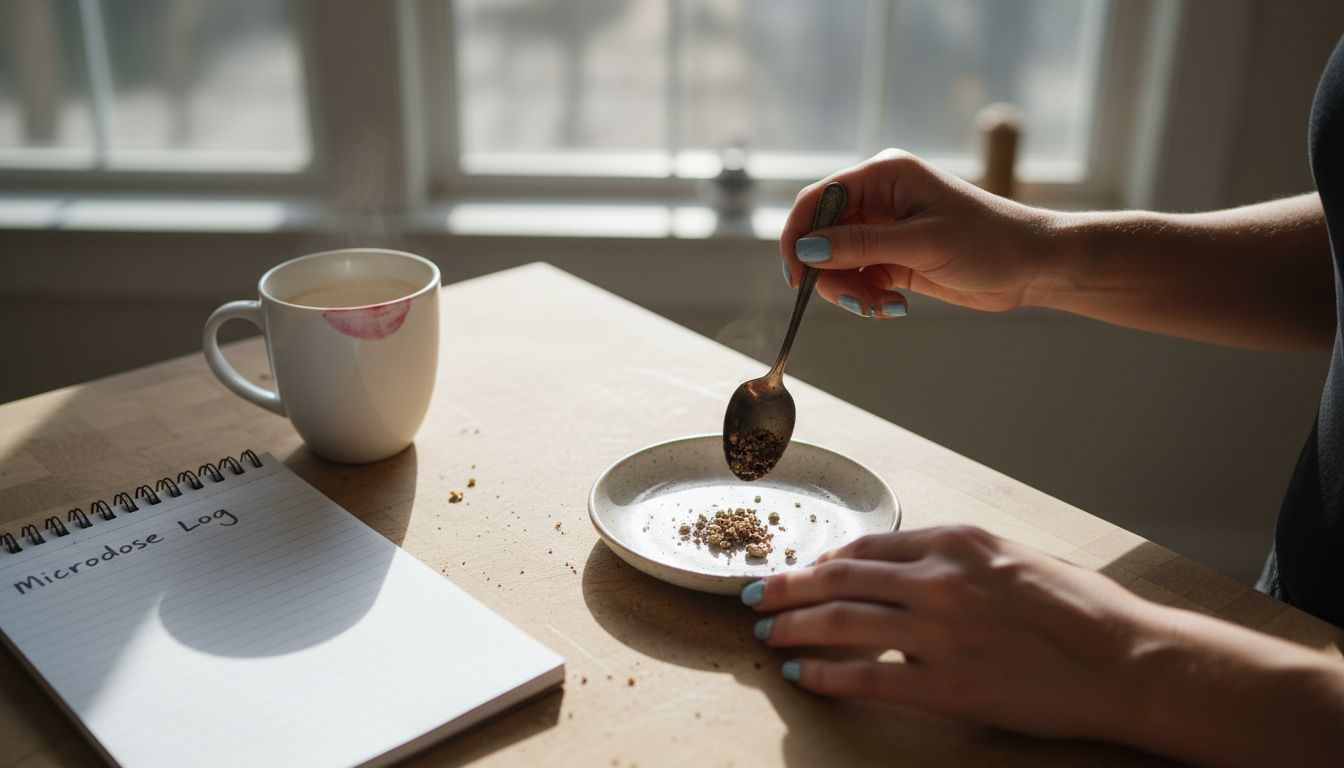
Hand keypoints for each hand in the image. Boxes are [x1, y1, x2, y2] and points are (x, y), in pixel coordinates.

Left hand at [742, 525, 1153, 741]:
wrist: (1127, 660)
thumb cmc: (1079, 610)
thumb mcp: (1011, 559)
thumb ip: (951, 561)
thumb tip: (898, 573)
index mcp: (956, 542)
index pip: (865, 547)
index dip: (820, 560)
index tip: (798, 571)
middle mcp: (940, 578)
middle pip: (838, 578)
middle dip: (788, 587)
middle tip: (755, 595)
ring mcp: (940, 632)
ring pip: (841, 623)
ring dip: (793, 627)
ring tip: (767, 632)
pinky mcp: (948, 684)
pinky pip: (867, 678)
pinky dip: (826, 674)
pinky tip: (802, 674)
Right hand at [780, 150, 1056, 316]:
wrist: (1033, 266)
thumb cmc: (989, 241)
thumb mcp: (922, 243)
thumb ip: (861, 245)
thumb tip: (806, 250)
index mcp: (884, 175)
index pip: (819, 198)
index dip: (798, 234)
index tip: (795, 273)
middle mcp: (879, 198)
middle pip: (822, 234)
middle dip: (827, 272)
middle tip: (851, 300)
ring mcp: (885, 230)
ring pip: (836, 262)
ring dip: (848, 290)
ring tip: (878, 306)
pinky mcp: (894, 258)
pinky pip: (858, 279)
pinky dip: (866, 297)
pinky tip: (893, 306)